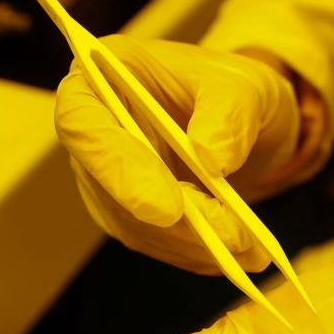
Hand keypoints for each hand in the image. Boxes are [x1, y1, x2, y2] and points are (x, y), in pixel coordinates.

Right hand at [56, 36, 311, 272]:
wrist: (241, 117)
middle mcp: (93, 133)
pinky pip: (158, 242)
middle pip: (110, 189)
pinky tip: (242, 255)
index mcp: (98, 78)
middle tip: (230, 236)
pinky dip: (199, 253)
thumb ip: (227, 113)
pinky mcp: (131, 215)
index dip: (118, 169)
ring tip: (250, 247)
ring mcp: (107, 180)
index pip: (83, 124)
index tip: (168, 208)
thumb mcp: (241, 84)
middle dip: (172, 221)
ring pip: (136, 226)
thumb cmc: (229, 87)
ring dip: (194, 243)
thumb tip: (212, 158)